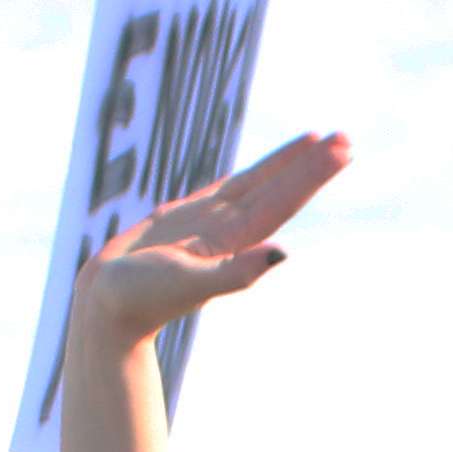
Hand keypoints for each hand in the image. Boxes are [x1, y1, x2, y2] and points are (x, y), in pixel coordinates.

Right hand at [70, 129, 350, 362]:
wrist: (107, 311)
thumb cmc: (141, 299)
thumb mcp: (190, 283)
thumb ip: (235, 272)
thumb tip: (281, 255)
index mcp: (235, 241)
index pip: (282, 200)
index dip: (311, 175)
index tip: (340, 151)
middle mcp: (230, 231)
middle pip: (279, 189)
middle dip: (312, 165)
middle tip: (346, 139)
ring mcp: (210, 224)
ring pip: (257, 184)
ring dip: (289, 165)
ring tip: (318, 141)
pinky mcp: (185, 219)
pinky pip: (225, 189)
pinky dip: (250, 176)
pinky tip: (269, 168)